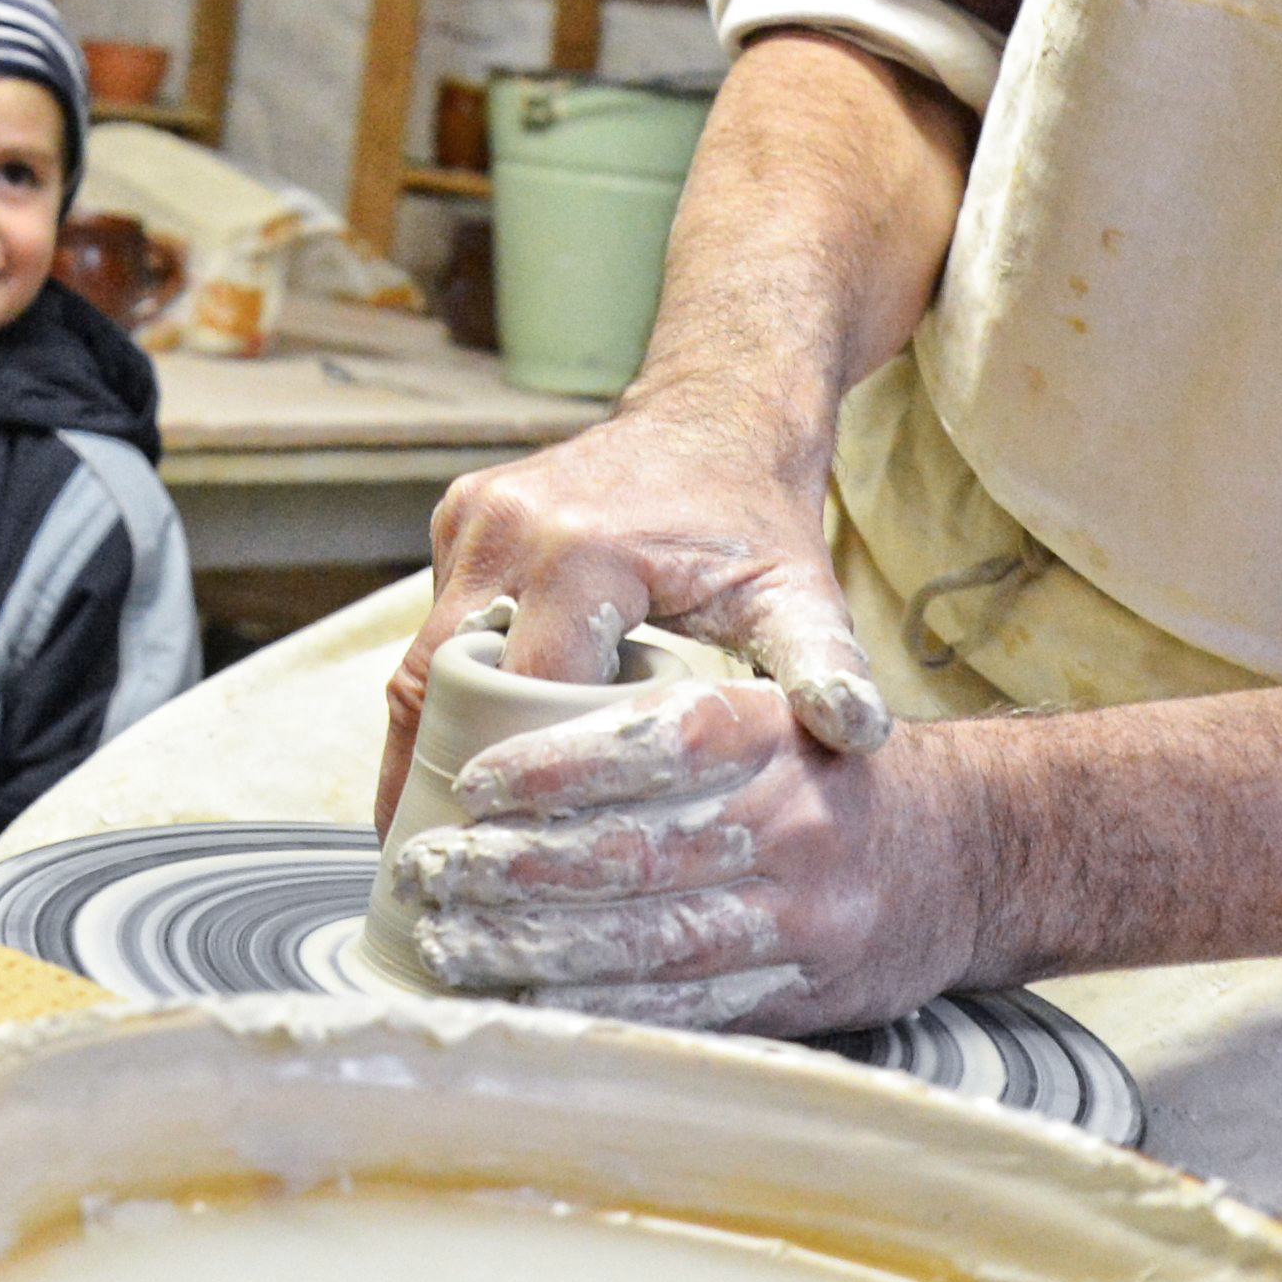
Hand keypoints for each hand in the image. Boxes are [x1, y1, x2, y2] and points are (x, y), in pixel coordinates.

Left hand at [383, 674, 984, 1035]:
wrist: (972, 849)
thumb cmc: (829, 770)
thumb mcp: (773, 707)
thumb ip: (671, 726)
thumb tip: (513, 737)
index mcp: (774, 734)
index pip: (652, 745)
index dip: (554, 768)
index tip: (472, 786)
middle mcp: (793, 824)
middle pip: (635, 854)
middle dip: (514, 870)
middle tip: (428, 872)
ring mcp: (803, 917)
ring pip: (651, 941)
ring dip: (536, 950)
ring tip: (450, 943)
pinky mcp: (806, 989)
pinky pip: (690, 1004)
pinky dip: (602, 1007)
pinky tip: (530, 1003)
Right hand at [387, 383, 889, 827]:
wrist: (717, 414)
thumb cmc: (755, 518)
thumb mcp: (799, 595)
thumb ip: (823, 665)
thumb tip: (857, 736)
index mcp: (580, 555)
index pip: (524, 699)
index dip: (521, 784)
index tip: (519, 856)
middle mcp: (507, 529)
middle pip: (441, 683)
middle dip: (447, 772)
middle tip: (448, 868)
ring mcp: (471, 516)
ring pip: (424, 653)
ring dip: (437, 729)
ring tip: (445, 826)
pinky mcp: (458, 515)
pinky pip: (436, 618)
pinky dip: (448, 680)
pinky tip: (471, 741)